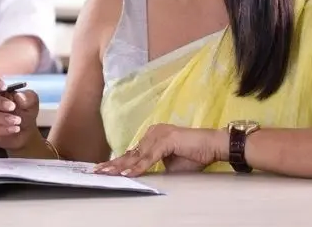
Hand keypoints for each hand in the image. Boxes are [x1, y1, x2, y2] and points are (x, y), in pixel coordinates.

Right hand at [0, 74, 40, 149]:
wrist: (25, 131)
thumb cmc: (24, 111)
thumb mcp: (31, 102)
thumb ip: (27, 97)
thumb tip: (18, 96)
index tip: (4, 87)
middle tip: (13, 107)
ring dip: (2, 118)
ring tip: (17, 121)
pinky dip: (2, 129)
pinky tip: (14, 128)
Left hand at [94, 124, 227, 176]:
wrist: (214, 145)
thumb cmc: (195, 155)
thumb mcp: (171, 166)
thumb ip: (156, 168)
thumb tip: (143, 177)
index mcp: (152, 137)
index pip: (132, 153)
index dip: (118, 163)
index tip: (104, 170)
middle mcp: (152, 133)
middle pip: (130, 153)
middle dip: (113, 164)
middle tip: (97, 172)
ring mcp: (158, 135)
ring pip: (136, 155)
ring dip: (122, 167)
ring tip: (108, 174)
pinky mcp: (166, 140)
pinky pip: (149, 157)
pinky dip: (138, 167)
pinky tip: (127, 173)